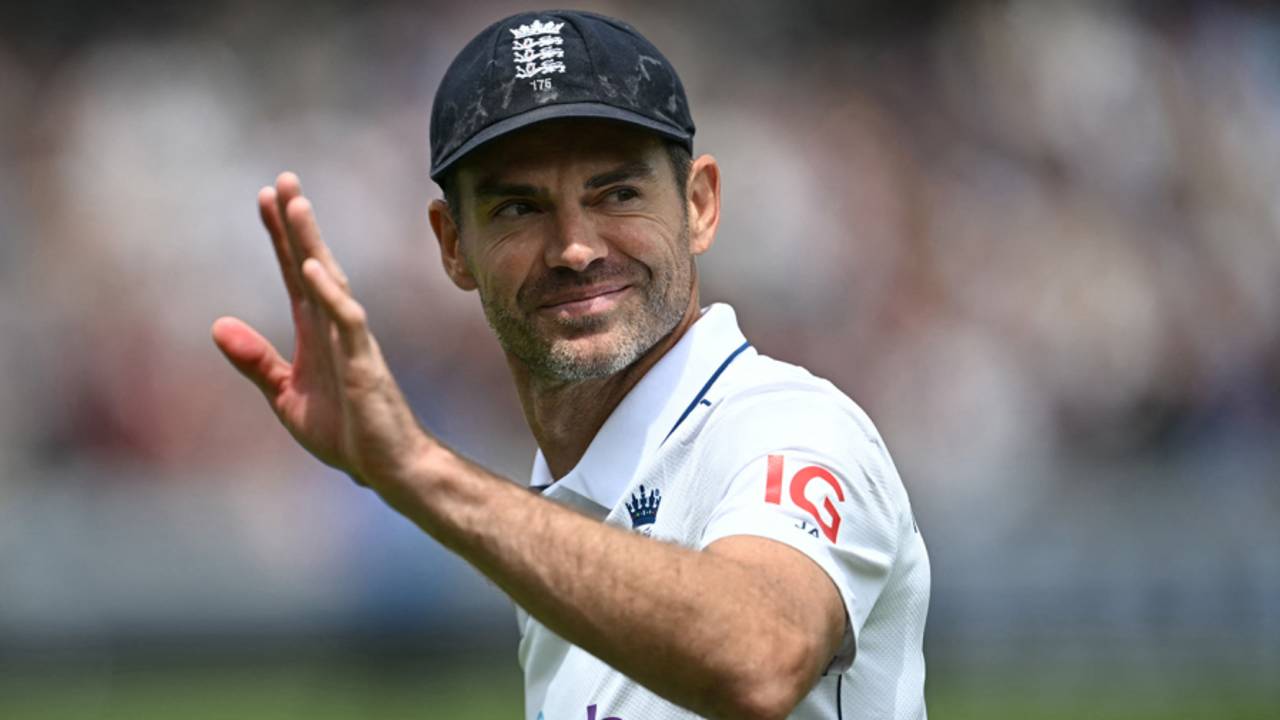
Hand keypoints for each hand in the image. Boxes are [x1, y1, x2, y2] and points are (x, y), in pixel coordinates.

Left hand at [211, 172, 429, 487]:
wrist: (386, 467)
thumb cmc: (346, 431)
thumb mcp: (284, 396)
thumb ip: (255, 361)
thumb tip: (218, 325)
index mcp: (316, 332)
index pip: (293, 274)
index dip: (279, 236)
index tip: (265, 198)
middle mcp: (335, 327)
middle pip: (312, 264)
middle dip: (296, 223)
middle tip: (283, 179)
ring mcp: (352, 341)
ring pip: (331, 281)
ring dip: (312, 243)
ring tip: (297, 205)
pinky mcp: (364, 363)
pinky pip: (347, 319)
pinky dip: (330, 292)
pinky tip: (311, 267)